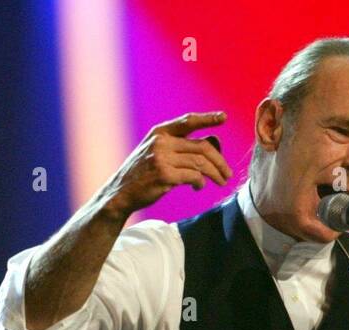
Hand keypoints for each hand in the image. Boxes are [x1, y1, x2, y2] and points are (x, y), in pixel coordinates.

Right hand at [93, 111, 232, 219]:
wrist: (121, 192)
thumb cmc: (144, 172)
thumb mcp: (159, 152)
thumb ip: (183, 146)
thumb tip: (215, 142)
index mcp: (160, 132)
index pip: (188, 121)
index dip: (207, 118)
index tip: (223, 117)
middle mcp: (161, 142)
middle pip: (202, 147)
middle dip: (219, 161)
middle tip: (227, 174)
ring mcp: (162, 158)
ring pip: (201, 163)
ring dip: (215, 174)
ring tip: (221, 181)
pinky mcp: (164, 175)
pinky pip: (193, 176)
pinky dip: (200, 182)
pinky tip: (198, 186)